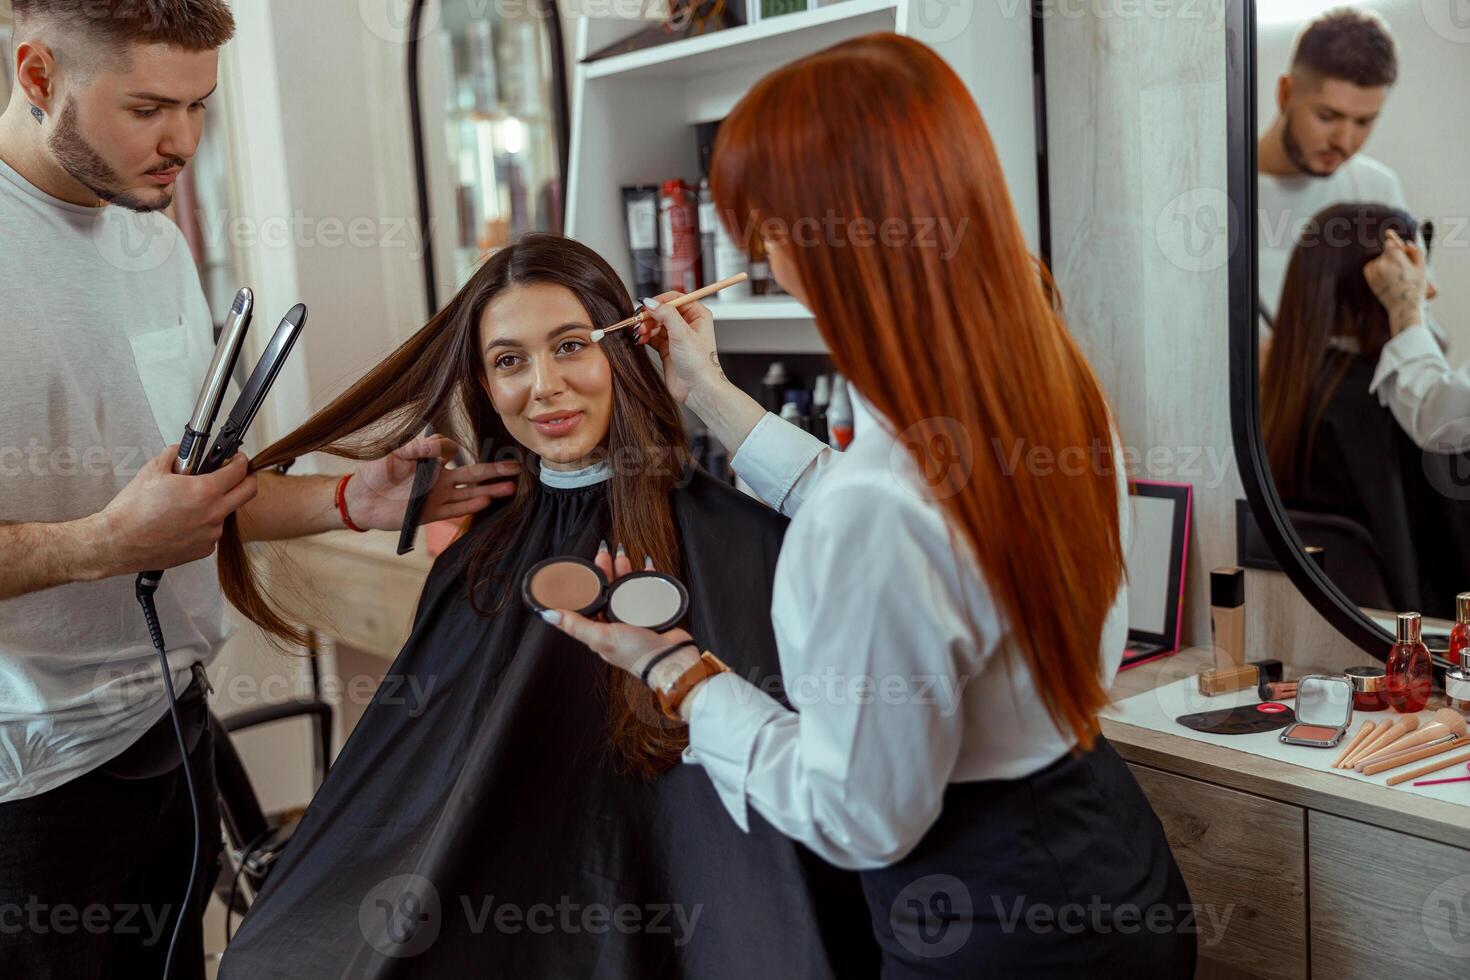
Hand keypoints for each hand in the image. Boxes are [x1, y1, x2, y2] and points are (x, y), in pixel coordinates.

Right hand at [98, 445, 257, 574]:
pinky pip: (211, 532)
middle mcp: (213, 514)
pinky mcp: (203, 550)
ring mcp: (210, 534)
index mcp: (205, 491)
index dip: (241, 460)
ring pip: (226, 513)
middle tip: (238, 474)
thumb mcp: (153, 470)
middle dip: (247, 479)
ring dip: (218, 504)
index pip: (239, 471)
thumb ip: (174, 456)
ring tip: (191, 502)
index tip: (238, 458)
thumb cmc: (132, 511)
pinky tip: (183, 521)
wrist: (117, 542)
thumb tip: (181, 450)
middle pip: (248, 492)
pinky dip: (203, 524)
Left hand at [346, 434, 520, 530]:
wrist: (359, 499)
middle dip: (495, 471)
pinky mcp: (431, 513)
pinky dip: (471, 505)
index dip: (453, 448)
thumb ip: (419, 447)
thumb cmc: (375, 473)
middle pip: (473, 474)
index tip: (448, 449)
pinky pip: (455, 510)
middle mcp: (439, 480)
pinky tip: (487, 500)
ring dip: (490, 489)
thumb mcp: (396, 453)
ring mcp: (437, 497)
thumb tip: (445, 446)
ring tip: (512, 487)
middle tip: (517, 467)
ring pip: (470, 493)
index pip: (453, 452)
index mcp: (430, 462)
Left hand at [541, 543, 694, 678]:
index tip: (584, 569)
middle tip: (604, 554)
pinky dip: (646, 578)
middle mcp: (616, 622)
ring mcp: (635, 617)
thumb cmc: (636, 653)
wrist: (670, 658)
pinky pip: (647, 591)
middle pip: (607, 591)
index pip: (588, 603)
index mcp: (601, 629)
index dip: (585, 585)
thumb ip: (575, 625)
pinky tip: (646, 568)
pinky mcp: (653, 613)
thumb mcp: (601, 637)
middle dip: (605, 572)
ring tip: (622, 556)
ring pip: (626, 588)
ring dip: (624, 571)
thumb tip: (548, 615)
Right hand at [633, 291, 726, 405]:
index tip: (646, 306)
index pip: (675, 299)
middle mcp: (688, 324)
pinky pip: (653, 337)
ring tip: (639, 333)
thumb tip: (650, 302)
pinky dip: (645, 337)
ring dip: (645, 327)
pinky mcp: (668, 349)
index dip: (659, 301)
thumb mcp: (682, 333)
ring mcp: (677, 337)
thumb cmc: (699, 363)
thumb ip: (666, 314)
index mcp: (697, 315)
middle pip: (663, 311)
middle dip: (649, 316)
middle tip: (639, 322)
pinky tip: (640, 339)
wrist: (698, 389)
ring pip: (656, 324)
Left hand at [1364, 229, 1428, 334]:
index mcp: (1395, 259)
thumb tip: (1407, 243)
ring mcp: (1374, 273)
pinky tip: (1385, 275)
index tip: (1397, 247)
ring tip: (1395, 274)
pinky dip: (1376, 269)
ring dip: (1384, 263)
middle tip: (1401, 265)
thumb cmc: (1416, 287)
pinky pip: (1370, 268)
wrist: (1404, 307)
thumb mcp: (1421, 267)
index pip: (1389, 244)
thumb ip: (1415, 252)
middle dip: (1392, 256)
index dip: (1394, 245)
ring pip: (1377, 261)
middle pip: (1384, 253)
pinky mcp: (1370, 281)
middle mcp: (1382, 264)